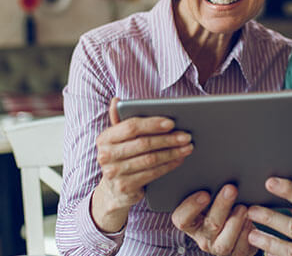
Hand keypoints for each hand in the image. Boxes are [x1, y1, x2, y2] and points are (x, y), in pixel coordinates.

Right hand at [91, 98, 193, 232]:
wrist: (113, 190)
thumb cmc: (121, 157)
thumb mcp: (118, 139)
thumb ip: (119, 120)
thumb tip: (116, 100)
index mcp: (105, 138)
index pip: (131, 127)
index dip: (153, 124)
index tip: (172, 123)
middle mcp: (105, 155)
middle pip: (143, 143)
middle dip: (168, 139)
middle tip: (186, 136)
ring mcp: (114, 173)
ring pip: (150, 159)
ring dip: (172, 152)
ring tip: (187, 147)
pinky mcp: (125, 187)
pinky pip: (152, 173)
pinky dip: (168, 166)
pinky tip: (178, 160)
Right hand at [172, 184, 256, 255]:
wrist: (237, 228)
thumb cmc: (220, 207)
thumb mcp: (210, 199)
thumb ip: (209, 189)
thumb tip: (216, 168)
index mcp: (190, 223)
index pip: (181, 219)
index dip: (191, 207)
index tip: (204, 193)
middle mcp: (203, 238)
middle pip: (209, 225)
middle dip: (221, 206)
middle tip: (231, 189)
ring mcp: (219, 247)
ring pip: (225, 242)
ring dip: (236, 222)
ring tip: (244, 207)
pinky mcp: (237, 254)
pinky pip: (242, 248)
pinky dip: (247, 233)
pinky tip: (252, 220)